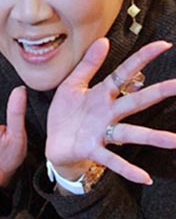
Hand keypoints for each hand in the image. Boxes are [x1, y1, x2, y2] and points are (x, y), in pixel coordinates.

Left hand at [46, 38, 175, 184]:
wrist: (54, 142)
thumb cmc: (66, 113)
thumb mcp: (72, 84)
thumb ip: (88, 64)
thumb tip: (103, 40)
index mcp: (101, 94)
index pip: (124, 73)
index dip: (142, 58)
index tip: (164, 45)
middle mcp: (107, 113)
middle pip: (136, 101)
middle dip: (159, 93)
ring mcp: (102, 132)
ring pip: (131, 133)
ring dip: (153, 137)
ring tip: (175, 141)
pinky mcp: (93, 149)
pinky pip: (112, 160)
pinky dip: (128, 169)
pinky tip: (145, 177)